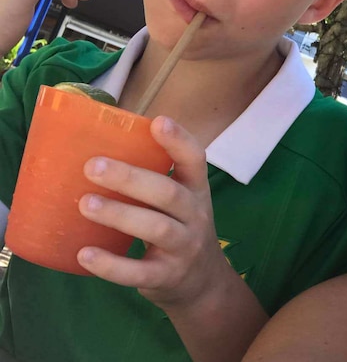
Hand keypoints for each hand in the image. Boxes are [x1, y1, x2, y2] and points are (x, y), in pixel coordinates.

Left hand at [76, 116, 232, 310]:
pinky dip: (111, 265)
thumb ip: (151, 180)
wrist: (203, 283)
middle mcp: (195, 215)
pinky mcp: (167, 277)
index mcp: (195, 190)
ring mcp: (184, 247)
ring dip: (120, 215)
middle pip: (168, 193)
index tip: (158, 122)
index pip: (195, 160)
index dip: (179, 140)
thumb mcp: (180, 202)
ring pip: (157, 228)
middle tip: (92, 166)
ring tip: (85, 204)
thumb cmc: (180, 229)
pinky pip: (139, 272)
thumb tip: (96, 150)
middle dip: (131, 178)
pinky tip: (85, 254)